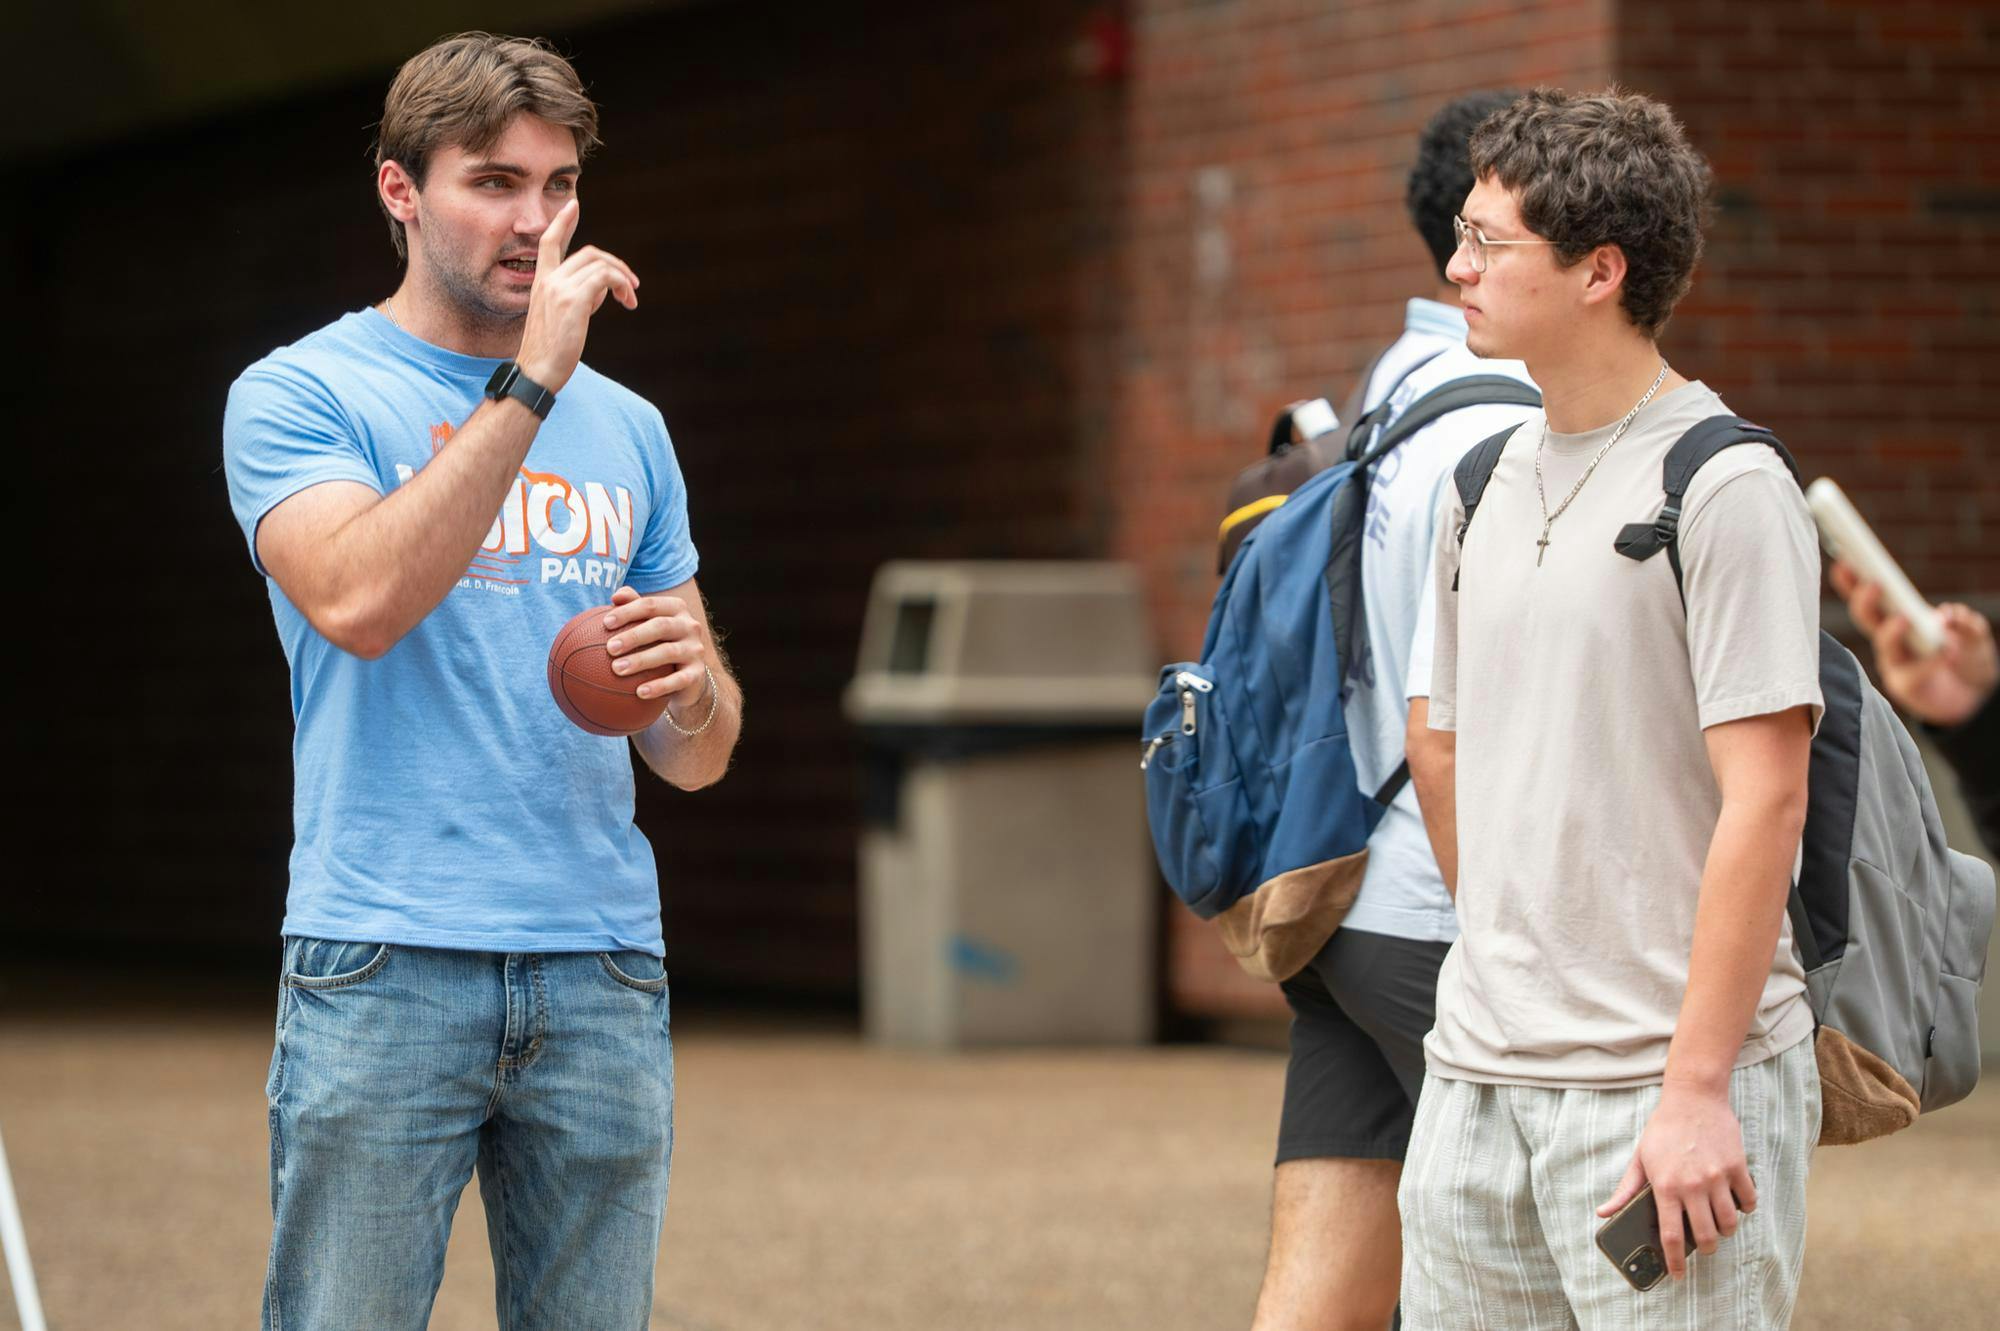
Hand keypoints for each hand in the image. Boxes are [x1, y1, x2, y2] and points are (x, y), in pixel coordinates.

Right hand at [514, 199, 639, 393]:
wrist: (538, 372)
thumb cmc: (551, 353)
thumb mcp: (561, 318)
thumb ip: (578, 297)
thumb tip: (603, 290)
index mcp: (541, 282)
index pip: (549, 242)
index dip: (562, 221)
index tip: (573, 204)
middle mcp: (548, 279)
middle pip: (589, 253)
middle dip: (615, 265)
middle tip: (632, 285)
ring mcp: (559, 287)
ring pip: (600, 264)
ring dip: (623, 279)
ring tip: (631, 300)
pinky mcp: (573, 299)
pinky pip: (605, 277)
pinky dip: (622, 285)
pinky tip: (627, 302)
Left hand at [602, 586, 707, 712]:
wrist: (687, 675)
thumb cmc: (658, 642)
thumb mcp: (648, 622)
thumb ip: (633, 605)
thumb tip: (615, 596)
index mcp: (676, 608)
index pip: (650, 605)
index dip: (628, 612)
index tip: (605, 623)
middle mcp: (689, 626)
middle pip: (661, 626)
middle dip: (634, 636)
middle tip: (610, 648)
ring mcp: (695, 649)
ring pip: (668, 652)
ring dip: (641, 660)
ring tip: (617, 669)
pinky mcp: (698, 673)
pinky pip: (678, 680)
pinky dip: (659, 686)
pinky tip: (639, 693)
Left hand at [1597, 1083, 1756, 1281]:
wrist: (1693, 1098)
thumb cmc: (1663, 1130)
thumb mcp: (1639, 1159)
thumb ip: (1625, 1190)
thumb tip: (1603, 1213)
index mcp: (1665, 1187)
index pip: (1669, 1236)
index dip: (1674, 1262)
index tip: (1677, 1275)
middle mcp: (1692, 1185)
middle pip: (1705, 1237)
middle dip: (1704, 1249)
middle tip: (1701, 1246)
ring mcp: (1717, 1177)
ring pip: (1729, 1224)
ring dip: (1724, 1232)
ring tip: (1718, 1226)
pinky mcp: (1738, 1168)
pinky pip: (1748, 1201)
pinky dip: (1744, 1209)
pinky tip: (1735, 1204)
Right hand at [1832, 561, 1996, 726]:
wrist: (1976, 698)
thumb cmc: (1968, 660)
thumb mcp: (1974, 633)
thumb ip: (1965, 622)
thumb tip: (1946, 615)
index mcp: (1899, 618)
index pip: (1871, 595)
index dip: (1854, 578)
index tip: (1845, 557)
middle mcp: (1891, 640)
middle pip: (1867, 618)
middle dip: (1864, 601)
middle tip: (1873, 585)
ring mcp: (1896, 664)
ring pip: (1884, 646)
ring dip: (1891, 632)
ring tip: (1903, 620)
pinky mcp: (1906, 687)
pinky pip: (1912, 674)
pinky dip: (1930, 662)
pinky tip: (1948, 652)